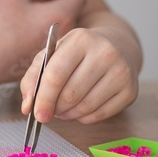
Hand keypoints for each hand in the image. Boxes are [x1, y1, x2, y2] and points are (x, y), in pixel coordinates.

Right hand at [0, 0, 85, 81]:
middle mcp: (66, 36)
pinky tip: (23, 37)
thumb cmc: (1, 27)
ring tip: (25, 20)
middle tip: (30, 3)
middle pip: (70, 12)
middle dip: (52, 3)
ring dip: (48, 19)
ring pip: (61, 29)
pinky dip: (43, 37)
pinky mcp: (48, 63)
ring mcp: (58, 52)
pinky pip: (53, 45)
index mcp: (63, 16)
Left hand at [20, 27, 138, 123]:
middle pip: (70, 95)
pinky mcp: (130, 90)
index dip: (43, 99)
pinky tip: (81, 108)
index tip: (36, 114)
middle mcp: (105, 52)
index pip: (56, 75)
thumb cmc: (77, 53)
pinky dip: (84, 117)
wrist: (117, 46)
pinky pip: (99, 115)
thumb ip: (33, 78)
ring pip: (85, 108)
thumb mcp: (52, 55)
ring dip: (68, 115)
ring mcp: (121, 71)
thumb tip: (27, 107)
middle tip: (50, 110)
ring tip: (64, 108)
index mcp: (80, 39)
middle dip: (55, 108)